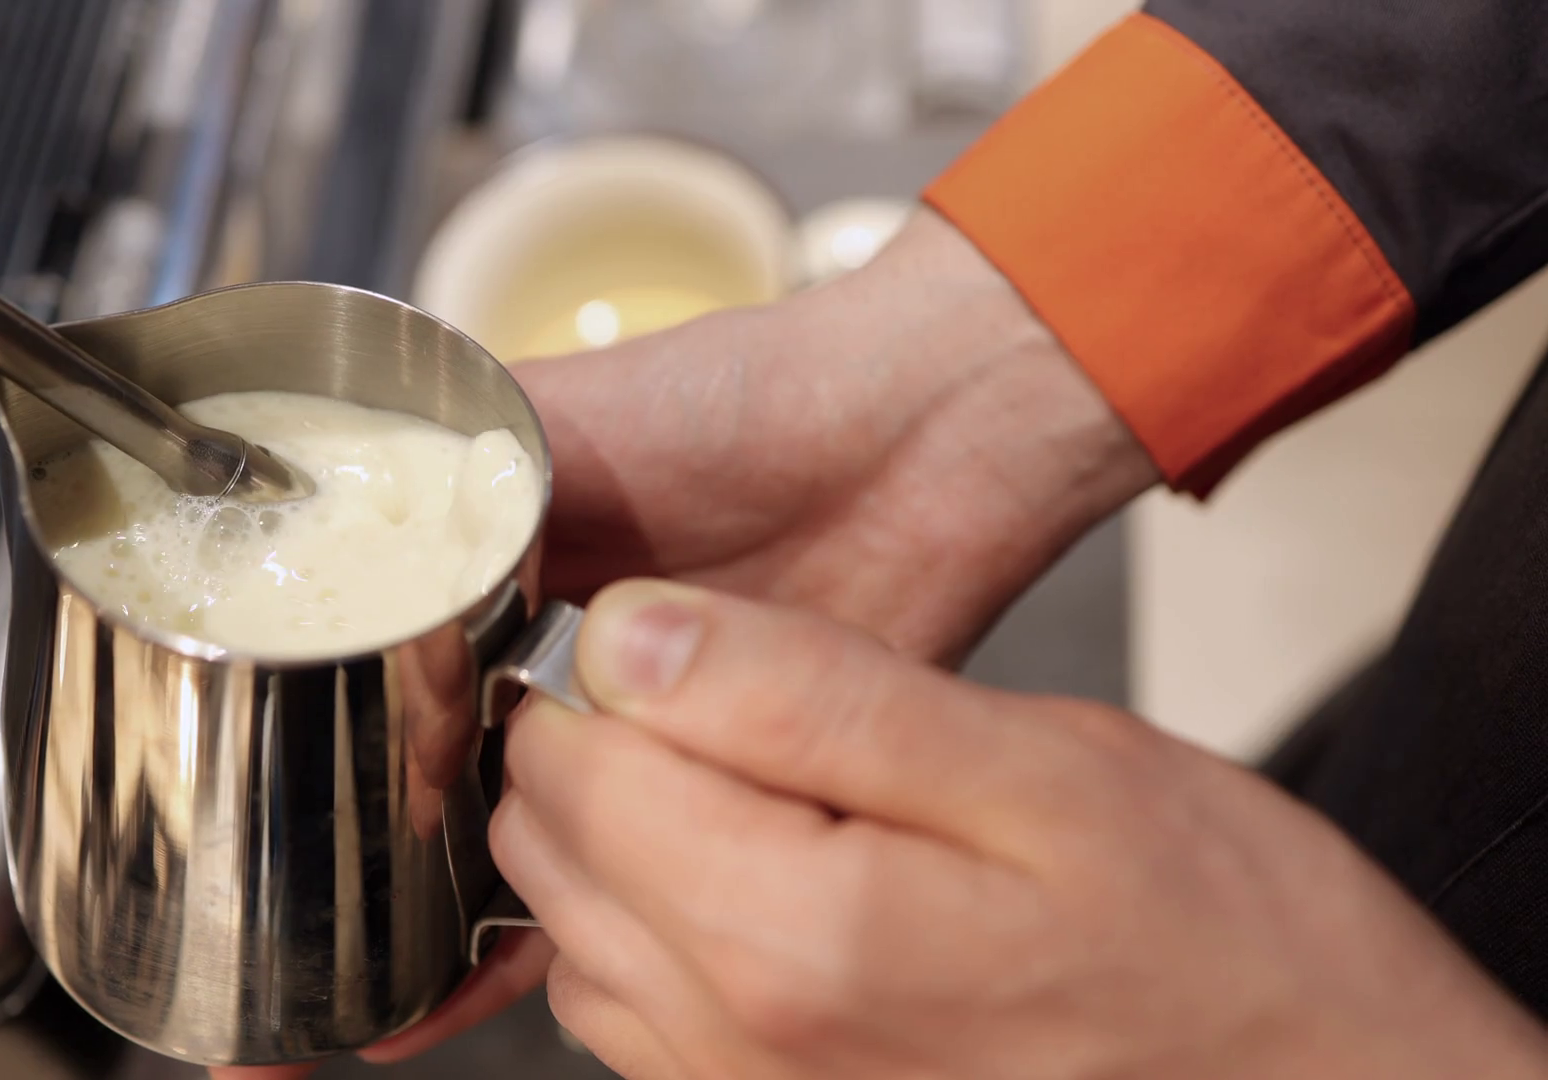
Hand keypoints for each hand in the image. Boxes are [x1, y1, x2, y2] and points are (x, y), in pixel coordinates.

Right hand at [215, 210, 1160, 1075]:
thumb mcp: (564, 412)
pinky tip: (440, 995)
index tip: (240, 794)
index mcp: (492, 571)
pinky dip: (529, 945)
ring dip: (422, 907)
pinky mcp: (703, 790)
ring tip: (333, 970)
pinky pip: (609, 886)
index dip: (314, 731)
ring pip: (504, 836)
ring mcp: (623, 732)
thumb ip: (456, 467)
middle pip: (427, 767)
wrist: (912, 439)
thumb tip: (325, 506)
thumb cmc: (743, 395)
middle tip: (272, 901)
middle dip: (353, 836)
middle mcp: (546, 660)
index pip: (373, 669)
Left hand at [495, 580, 1547, 1078]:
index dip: (596, 667)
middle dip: (593, 743)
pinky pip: (630, 1010)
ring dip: (615, 832)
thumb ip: (814, 700)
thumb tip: (631, 634)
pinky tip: (752, 869)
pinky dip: (647, 921)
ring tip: (741, 769)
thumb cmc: (1218, 938)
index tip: (673, 624)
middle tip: (712, 682)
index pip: (574, 766)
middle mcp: (736, 1047)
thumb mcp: (1042, 768)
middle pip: (552, 850)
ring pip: (573, 933)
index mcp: (794, 939)